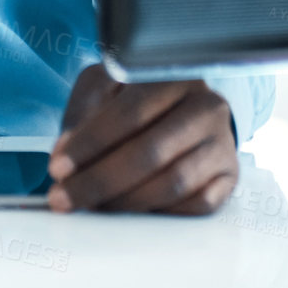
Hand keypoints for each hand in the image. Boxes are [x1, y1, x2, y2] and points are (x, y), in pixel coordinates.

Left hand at [47, 65, 237, 213]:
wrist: (187, 107)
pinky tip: (131, 212)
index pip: (129, 112)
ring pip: (172, 183)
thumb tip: (64, 153)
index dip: (90, 143)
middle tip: (65, 197)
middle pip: (150, 152)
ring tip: (92, 207)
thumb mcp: (105, 85)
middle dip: (100, 181)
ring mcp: (222, 143)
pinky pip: (195, 205)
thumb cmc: (138, 96)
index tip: (58, 167)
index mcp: (173, 74)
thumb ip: (83, 112)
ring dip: (125, 202)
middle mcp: (205, 106)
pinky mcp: (229, 176)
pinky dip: (159, 213)